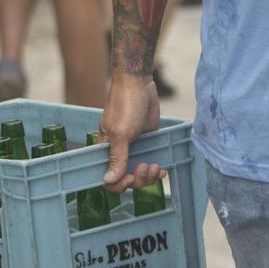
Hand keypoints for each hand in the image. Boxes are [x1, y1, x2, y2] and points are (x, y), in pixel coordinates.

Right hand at [98, 70, 164, 190]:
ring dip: (148, 175)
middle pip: (126, 179)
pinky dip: (156, 170)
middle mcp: (119, 151)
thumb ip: (117, 157)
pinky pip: (150, 162)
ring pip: (139, 173)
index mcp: (106, 150)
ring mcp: (133, 148)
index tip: (130, 177)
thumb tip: (108, 179)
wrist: (139, 84)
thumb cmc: (125, 104)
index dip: (119, 183)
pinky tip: (162, 169)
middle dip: (138, 178)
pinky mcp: (147, 142)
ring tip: (156, 166)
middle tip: (146, 166)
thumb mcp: (121, 133)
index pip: (108, 178)